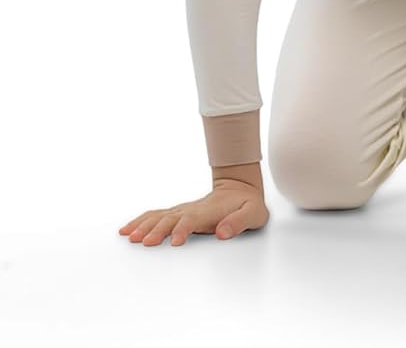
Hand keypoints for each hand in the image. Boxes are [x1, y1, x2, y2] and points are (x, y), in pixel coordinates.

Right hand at [118, 170, 267, 246]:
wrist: (241, 188)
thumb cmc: (247, 204)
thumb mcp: (253, 213)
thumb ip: (239, 222)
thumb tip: (223, 233)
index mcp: (210, 211)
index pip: (192, 220)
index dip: (182, 230)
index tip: (174, 241)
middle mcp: (192, 210)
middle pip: (171, 219)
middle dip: (157, 230)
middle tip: (144, 242)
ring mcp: (183, 210)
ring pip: (159, 217)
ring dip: (144, 226)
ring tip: (128, 236)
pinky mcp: (178, 213)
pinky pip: (156, 216)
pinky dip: (140, 221)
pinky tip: (127, 229)